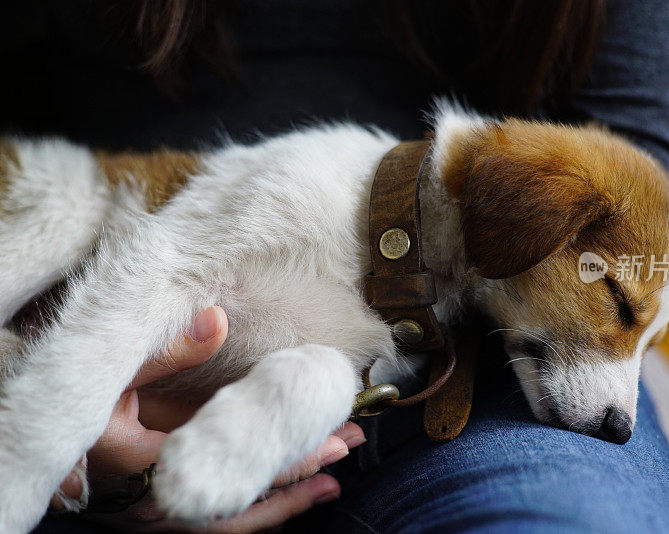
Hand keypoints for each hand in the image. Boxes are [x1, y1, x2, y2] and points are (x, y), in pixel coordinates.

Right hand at [51, 306, 364, 531]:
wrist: (52, 430)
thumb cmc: (85, 400)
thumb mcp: (117, 371)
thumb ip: (166, 352)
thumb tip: (216, 320)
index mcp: (141, 465)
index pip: (224, 472)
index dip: (275, 466)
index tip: (321, 445)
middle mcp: (153, 500)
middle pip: (235, 507)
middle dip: (294, 482)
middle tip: (341, 450)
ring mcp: (160, 509)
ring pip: (228, 523)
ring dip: (283, 501)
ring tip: (331, 480)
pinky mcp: (168, 505)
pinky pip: (217, 518)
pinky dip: (258, 506)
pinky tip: (295, 489)